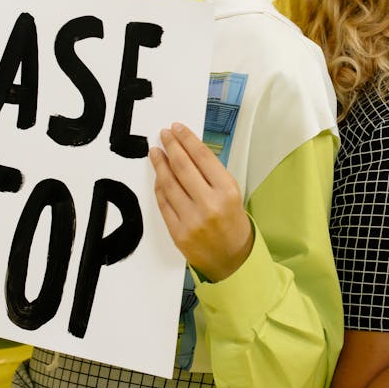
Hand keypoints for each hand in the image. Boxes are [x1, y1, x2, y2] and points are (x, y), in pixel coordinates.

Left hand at [149, 123, 253, 282]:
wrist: (232, 259)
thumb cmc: (232, 222)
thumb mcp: (232, 193)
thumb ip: (210, 173)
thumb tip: (187, 150)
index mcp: (226, 190)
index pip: (202, 156)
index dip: (187, 139)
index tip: (177, 128)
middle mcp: (209, 204)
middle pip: (183, 166)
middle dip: (171, 146)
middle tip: (164, 135)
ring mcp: (191, 219)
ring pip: (169, 183)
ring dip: (160, 164)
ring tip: (155, 152)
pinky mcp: (178, 232)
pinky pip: (163, 203)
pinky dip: (159, 187)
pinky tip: (158, 175)